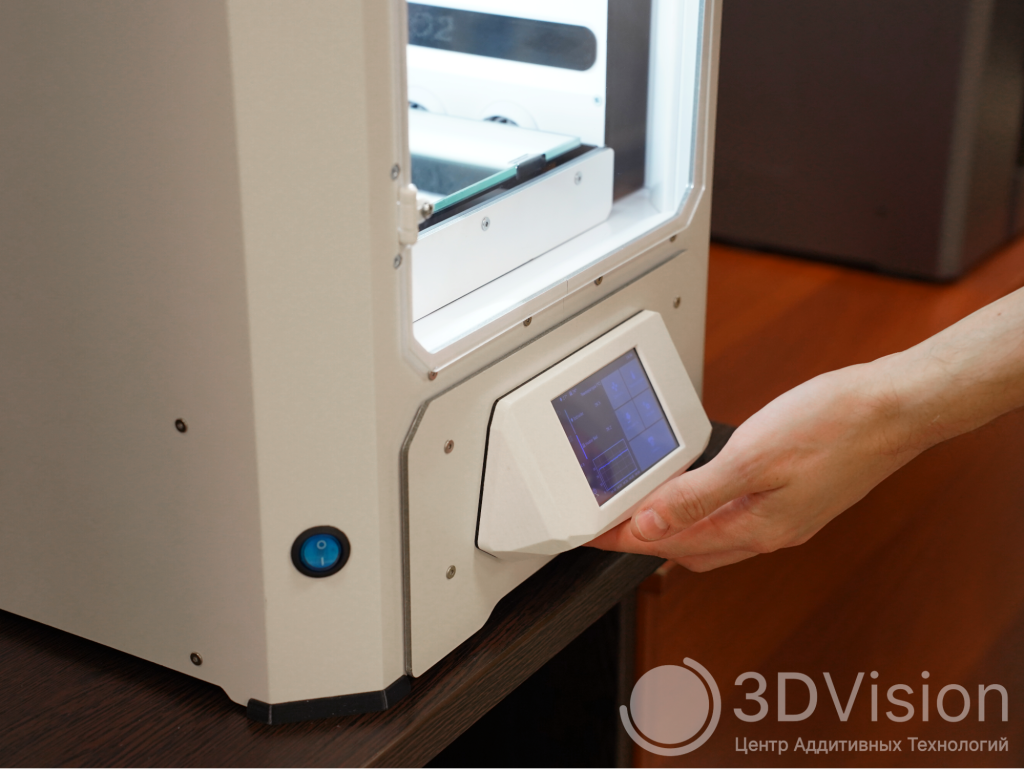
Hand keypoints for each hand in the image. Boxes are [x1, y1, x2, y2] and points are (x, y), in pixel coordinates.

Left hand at [588, 360, 923, 570]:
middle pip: (690, 550)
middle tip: (611, 523)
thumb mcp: (752, 457)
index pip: (670, 544)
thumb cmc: (834, 426)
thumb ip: (696, 496)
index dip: (626, 539)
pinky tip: (701, 490)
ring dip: (676, 528)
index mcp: (757, 530)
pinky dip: (707, 510)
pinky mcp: (797, 497)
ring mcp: (786, 517)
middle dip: (647, 541)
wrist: (897, 408)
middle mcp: (771, 532)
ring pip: (714, 536)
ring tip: (644, 509)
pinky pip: (737, 517)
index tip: (592, 535)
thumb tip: (646, 525)